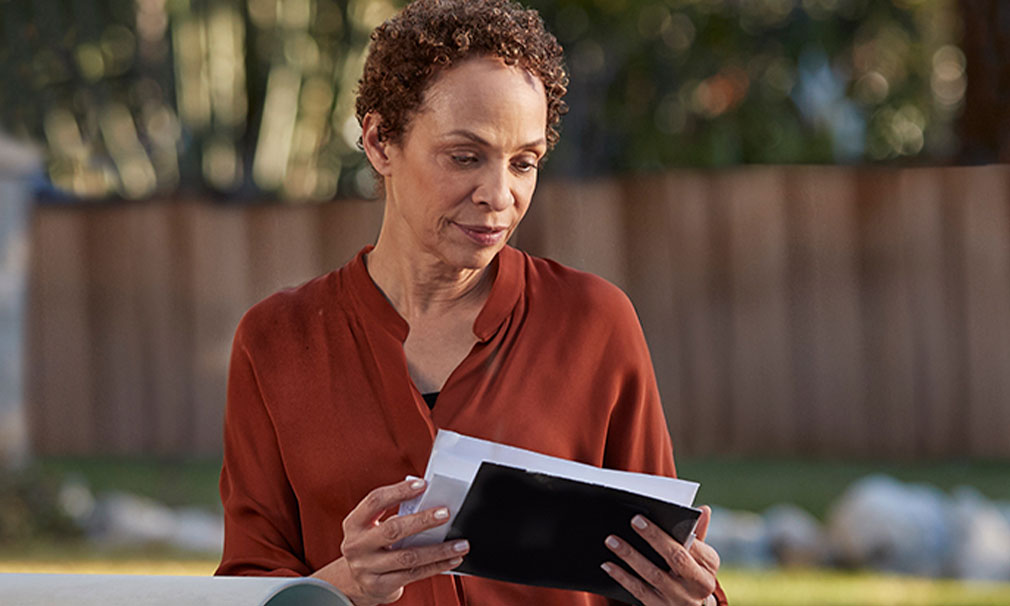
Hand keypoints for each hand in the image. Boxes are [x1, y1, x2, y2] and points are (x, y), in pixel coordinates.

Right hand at [312, 478, 469, 605]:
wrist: (356, 583)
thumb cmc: (371, 546)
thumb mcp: (373, 528)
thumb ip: (395, 514)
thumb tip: (430, 502)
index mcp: (355, 524)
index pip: (375, 501)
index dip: (399, 491)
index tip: (423, 485)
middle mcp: (357, 546)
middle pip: (393, 530)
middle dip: (422, 520)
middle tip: (445, 513)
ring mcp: (367, 568)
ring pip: (408, 556)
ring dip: (439, 550)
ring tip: (460, 544)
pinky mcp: (381, 586)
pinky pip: (415, 574)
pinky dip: (437, 566)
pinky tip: (453, 559)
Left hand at [601, 505, 720, 605]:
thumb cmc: (691, 574)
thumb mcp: (700, 557)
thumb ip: (698, 533)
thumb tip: (704, 509)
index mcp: (708, 566)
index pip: (692, 545)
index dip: (671, 532)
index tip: (647, 517)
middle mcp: (698, 585)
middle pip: (676, 558)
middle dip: (654, 537)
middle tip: (634, 521)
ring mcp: (680, 599)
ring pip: (653, 575)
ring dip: (631, 556)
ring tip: (612, 541)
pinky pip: (639, 591)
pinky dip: (622, 577)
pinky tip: (608, 565)